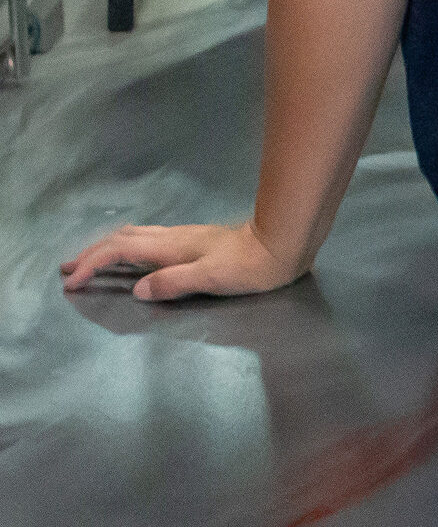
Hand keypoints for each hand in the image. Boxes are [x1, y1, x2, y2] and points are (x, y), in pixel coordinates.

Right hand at [59, 219, 304, 302]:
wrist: (281, 243)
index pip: (120, 251)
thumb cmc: (250, 265)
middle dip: (92, 253)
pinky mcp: (194, 241)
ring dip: (108, 248)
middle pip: (122, 239)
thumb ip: (173, 282)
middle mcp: (173, 238)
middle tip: (68, 270)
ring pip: (135, 236)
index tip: (71, 284)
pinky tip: (132, 255)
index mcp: (171, 247)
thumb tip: (137, 289)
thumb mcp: (211, 277)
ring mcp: (184, 237)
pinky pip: (148, 240)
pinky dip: (127, 247)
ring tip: (90, 261)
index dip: (92, 265)